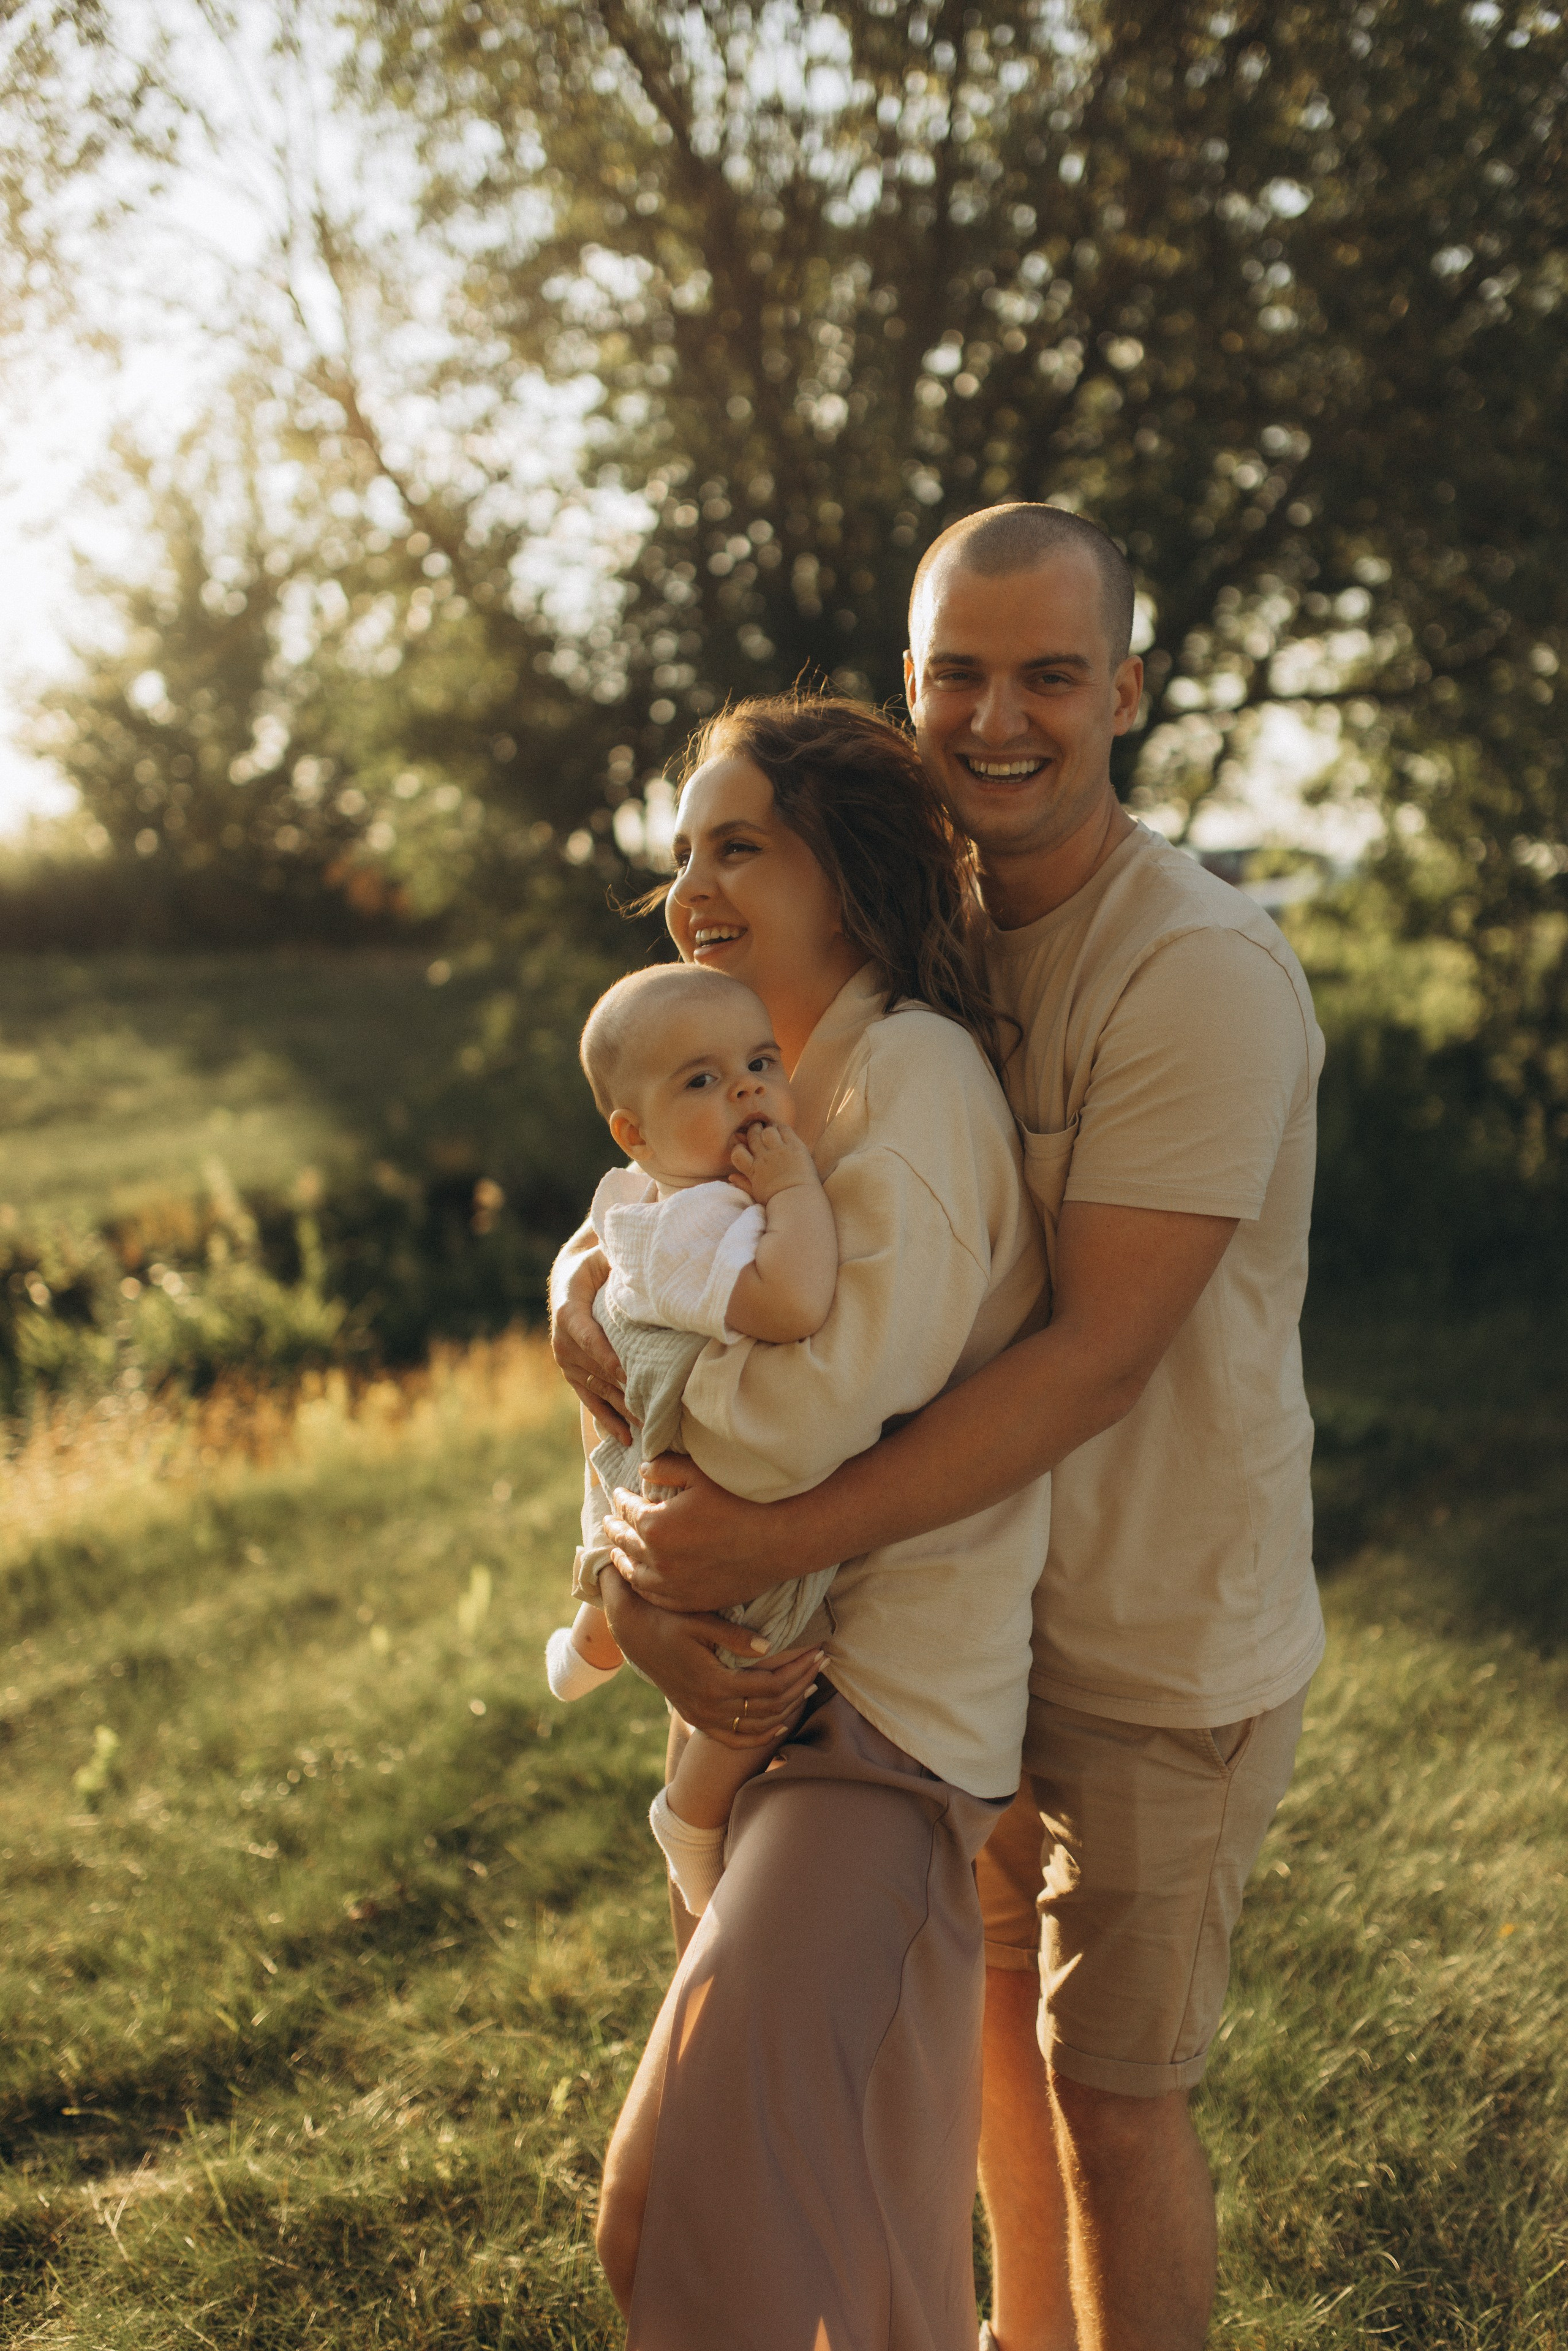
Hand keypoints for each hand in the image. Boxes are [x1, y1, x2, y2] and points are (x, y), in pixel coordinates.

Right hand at [550, 1247, 630, 1442]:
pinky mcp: (572, 1374)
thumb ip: (618, 1266)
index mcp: (568, 1311)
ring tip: (645, 1429)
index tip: (627, 1374)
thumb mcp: (603, 1257)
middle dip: (623, 1392)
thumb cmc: (595, 1265)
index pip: (589, 1337)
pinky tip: (625, 1437)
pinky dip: (607, 1418)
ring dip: (620, 1410)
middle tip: (650, 1411)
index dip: (607, 1356)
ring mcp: (566, 1361)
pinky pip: (589, 1399)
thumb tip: (644, 1271)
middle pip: (595, 1371)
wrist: (569, 1279)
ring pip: (595, 1389)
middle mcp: (562, 1341)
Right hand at [597, 1567, 824, 1745]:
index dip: (799, 1670)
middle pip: (769, 1707)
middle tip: (823, 1662)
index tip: (819, 1651)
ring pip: (756, 1725)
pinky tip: (779, 1725)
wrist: (635, 1635)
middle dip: (801, 1685)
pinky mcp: (697, 1718)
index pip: (770, 1685)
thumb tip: (770, 1646)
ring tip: (811, 1685)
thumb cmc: (668, 1620)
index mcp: (713, 1682)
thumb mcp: (699, 1621)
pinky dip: (760, 1736)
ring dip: (788, 1709)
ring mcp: (702, 1717)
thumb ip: (734, 1636)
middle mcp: (709, 1706)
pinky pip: (734, 1739)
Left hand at [604, 1455, 793, 1611]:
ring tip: (616, 1551)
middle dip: (615, 1529)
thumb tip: (642, 1470)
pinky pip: (654, 1596)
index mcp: (655, 1525)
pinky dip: (641, 1585)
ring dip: (622, 1559)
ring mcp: (672, 1585)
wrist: (776, 1541)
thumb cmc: (741, 1501)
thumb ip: (665, 1467)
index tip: (619, 1494)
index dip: (621, 1500)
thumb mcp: (700, 1473)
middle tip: (609, 1522)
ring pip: (634, 1574)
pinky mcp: (688, 1601)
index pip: (627, 1511)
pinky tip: (640, 1578)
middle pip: (625, 1543)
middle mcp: (657, 1559)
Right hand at [729, 1119, 816, 1205]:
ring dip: (767, 1128)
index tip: (743, 1147)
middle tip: (756, 1130)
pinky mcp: (795, 1146)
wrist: (799, 1200)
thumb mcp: (756, 1193)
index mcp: (753, 1169)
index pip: (737, 1152)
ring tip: (769, 1129)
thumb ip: (743, 1183)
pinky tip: (781, 1130)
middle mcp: (764, 1157)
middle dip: (753, 1130)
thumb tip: (731, 1176)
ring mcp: (780, 1151)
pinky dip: (781, 1128)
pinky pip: (785, 1130)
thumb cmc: (777, 1200)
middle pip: (753, 1136)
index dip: (738, 1147)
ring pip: (768, 1130)